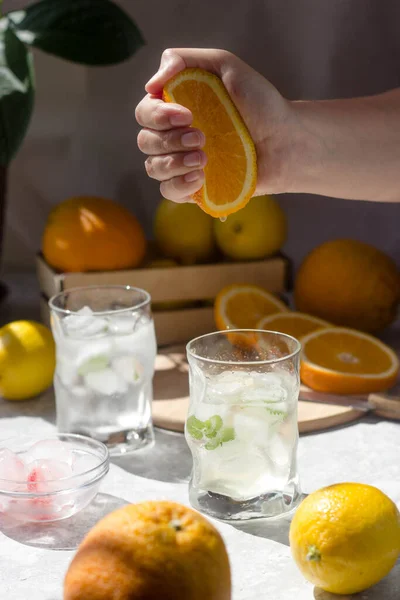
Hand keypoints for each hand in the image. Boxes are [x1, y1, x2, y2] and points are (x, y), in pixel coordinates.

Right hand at [135, 48, 292, 202]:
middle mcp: (176, 136)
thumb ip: (185, 60)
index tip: (186, 114)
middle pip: (145, 141)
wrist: (287, 142)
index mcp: (177, 109)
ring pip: (153, 168)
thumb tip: (150, 84)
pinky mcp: (196, 189)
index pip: (144, 112)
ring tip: (204, 158)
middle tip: (201, 137)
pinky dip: (178, 186)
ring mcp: (184, 164)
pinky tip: (200, 178)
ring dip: (173, 163)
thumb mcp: (227, 67)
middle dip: (168, 140)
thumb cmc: (262, 104)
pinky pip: (169, 192)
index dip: (157, 115)